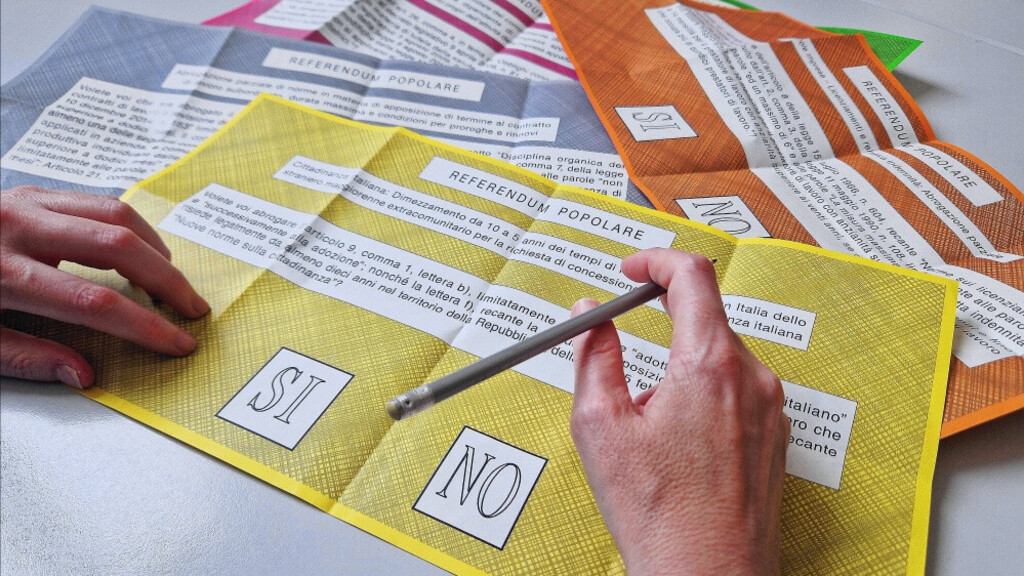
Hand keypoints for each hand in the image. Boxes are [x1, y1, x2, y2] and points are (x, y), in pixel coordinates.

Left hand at [1, 186, 208, 388]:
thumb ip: (25, 357)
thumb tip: (83, 375)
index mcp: (2, 275)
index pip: (95, 303)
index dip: (145, 326)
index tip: (177, 343)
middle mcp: (19, 229)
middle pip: (119, 248)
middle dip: (167, 282)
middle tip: (192, 309)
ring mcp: (26, 202)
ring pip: (115, 214)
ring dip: (155, 249)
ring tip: (170, 280)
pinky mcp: (31, 191)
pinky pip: (97, 201)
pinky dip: (130, 227)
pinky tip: (140, 251)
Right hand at [570, 248, 787, 575]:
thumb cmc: (663, 516)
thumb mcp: (601, 427)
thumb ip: (593, 356)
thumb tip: (589, 318)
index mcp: (709, 365)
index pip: (692, 275)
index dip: (656, 261)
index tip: (633, 270)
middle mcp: (751, 378)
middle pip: (706, 318)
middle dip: (661, 328)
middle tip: (624, 359)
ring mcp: (770, 408)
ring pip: (720, 358)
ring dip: (682, 369)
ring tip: (652, 426)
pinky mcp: (776, 435)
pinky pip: (737, 391)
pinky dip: (704, 396)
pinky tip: (681, 444)